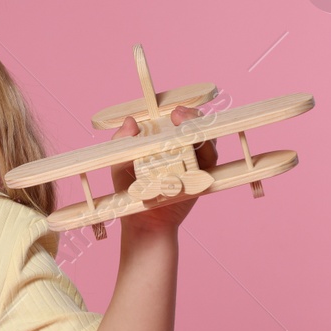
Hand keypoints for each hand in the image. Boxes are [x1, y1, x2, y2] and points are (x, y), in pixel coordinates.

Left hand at [109, 105, 218, 233]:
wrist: (141, 220)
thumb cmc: (130, 189)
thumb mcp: (120, 162)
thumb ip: (123, 142)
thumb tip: (129, 121)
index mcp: (165, 141)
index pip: (178, 121)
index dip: (180, 113)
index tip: (172, 110)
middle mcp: (183, 149)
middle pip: (199, 126)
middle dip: (194, 117)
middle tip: (180, 115)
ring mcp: (195, 162)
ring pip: (208, 140)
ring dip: (201, 131)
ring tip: (187, 128)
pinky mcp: (203, 176)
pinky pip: (210, 160)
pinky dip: (207, 151)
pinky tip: (196, 147)